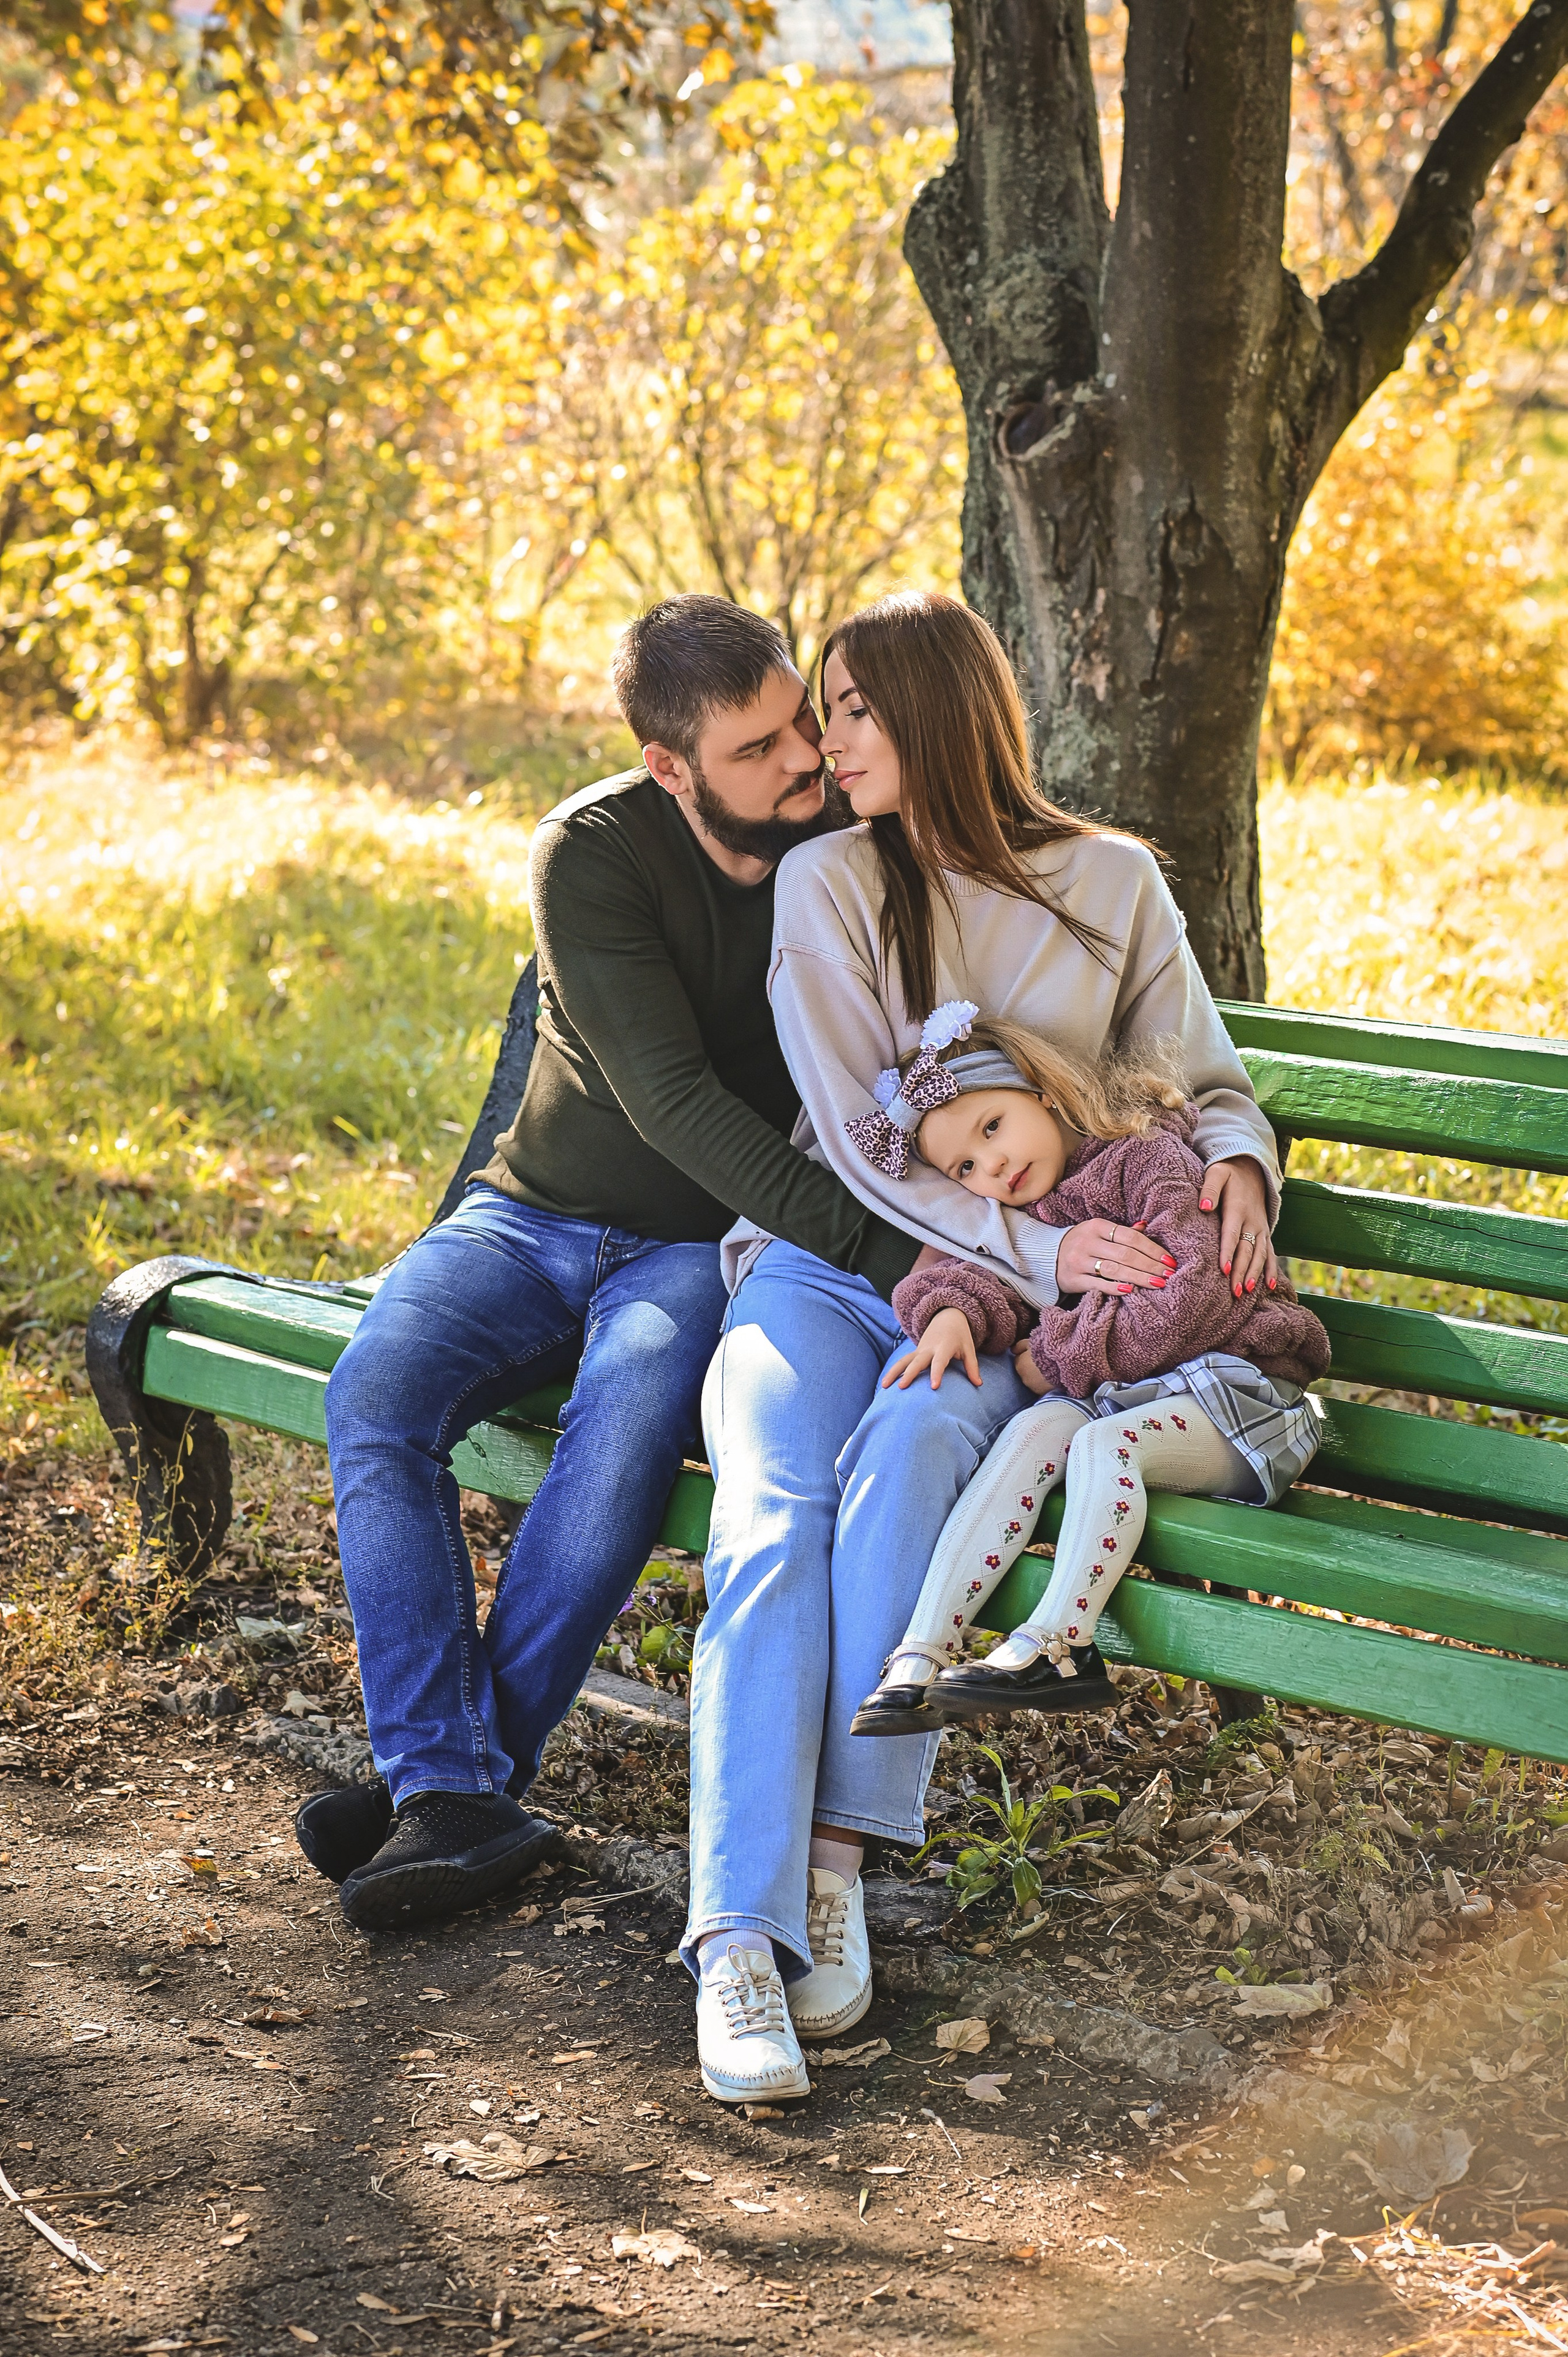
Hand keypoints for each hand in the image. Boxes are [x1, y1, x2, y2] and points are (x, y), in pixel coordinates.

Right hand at [882, 1307, 981, 1390]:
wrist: (947, 1315)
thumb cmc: (960, 1335)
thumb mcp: (969, 1349)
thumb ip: (972, 1367)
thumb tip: (978, 1384)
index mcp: (944, 1347)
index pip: (939, 1362)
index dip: (937, 1374)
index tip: (933, 1387)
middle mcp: (929, 1348)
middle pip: (917, 1362)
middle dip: (909, 1374)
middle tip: (901, 1387)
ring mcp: (919, 1349)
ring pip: (904, 1360)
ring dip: (893, 1372)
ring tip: (884, 1386)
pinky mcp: (915, 1352)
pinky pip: (902, 1361)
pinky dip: (893, 1371)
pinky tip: (885, 1383)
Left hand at [1011, 1337, 1050, 1395]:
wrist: (1063, 1365)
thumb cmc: (1046, 1351)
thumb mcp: (1032, 1343)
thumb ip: (1020, 1346)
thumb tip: (1012, 1350)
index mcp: (1020, 1365)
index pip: (1018, 1360)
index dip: (1026, 1356)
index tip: (1036, 1353)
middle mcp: (1024, 1378)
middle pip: (1025, 1371)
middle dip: (1031, 1367)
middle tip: (1044, 1361)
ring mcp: (1034, 1388)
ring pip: (1034, 1380)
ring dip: (1038, 1376)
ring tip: (1050, 1369)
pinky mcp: (1044, 1393)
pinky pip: (1042, 1387)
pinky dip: (1045, 1383)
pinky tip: (1053, 1377)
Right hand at [1055, 1218, 1175, 1296]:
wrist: (1046, 1257)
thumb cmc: (1081, 1244)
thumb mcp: (1098, 1232)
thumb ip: (1122, 1232)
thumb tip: (1146, 1226)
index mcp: (1096, 1226)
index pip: (1130, 1237)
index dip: (1152, 1249)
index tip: (1169, 1261)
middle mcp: (1087, 1242)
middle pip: (1125, 1254)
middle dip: (1150, 1266)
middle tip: (1168, 1275)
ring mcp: (1078, 1261)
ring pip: (1114, 1269)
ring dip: (1139, 1278)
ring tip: (1158, 1284)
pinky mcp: (1072, 1279)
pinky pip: (1097, 1284)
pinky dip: (1114, 1287)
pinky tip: (1131, 1290)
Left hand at [1200, 1156, 1277, 1296]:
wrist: (1252, 1170)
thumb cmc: (1228, 1174)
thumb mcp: (1216, 1173)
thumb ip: (1209, 1189)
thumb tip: (1204, 1206)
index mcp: (1238, 1209)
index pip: (1232, 1234)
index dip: (1228, 1252)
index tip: (1224, 1270)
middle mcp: (1252, 1221)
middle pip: (1246, 1250)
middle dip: (1241, 1271)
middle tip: (1234, 1291)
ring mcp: (1261, 1228)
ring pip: (1259, 1254)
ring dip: (1254, 1273)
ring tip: (1248, 1292)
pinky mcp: (1265, 1232)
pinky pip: (1270, 1252)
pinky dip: (1271, 1269)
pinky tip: (1270, 1286)